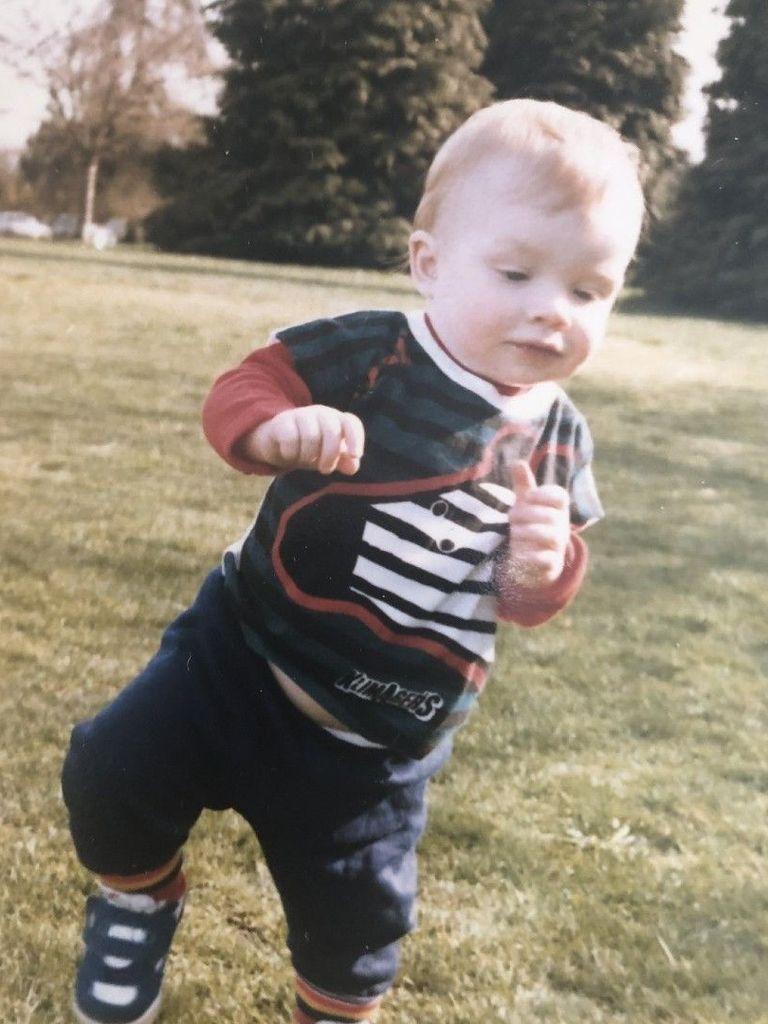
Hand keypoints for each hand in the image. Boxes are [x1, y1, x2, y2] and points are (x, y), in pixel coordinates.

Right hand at [242, 405, 364, 474]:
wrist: (278, 443)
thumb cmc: (310, 449)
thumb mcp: (329, 457)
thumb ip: (344, 461)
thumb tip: (353, 467)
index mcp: (337, 420)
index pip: (352, 423)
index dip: (356, 438)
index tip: (355, 455)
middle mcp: (321, 413)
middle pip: (332, 431)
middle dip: (330, 455)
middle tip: (325, 469)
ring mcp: (301, 415)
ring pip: (310, 436)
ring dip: (308, 456)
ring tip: (304, 460)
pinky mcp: (282, 421)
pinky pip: (290, 439)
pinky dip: (291, 452)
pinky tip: (289, 454)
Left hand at [505, 460, 570, 587]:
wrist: (536, 561)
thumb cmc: (532, 524)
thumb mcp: (526, 504)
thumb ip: (524, 485)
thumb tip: (517, 462)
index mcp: (558, 509)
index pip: (559, 495)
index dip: (541, 494)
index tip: (527, 497)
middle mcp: (562, 526)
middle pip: (550, 515)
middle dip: (526, 514)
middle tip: (512, 516)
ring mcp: (558, 546)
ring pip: (548, 536)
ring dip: (526, 532)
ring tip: (514, 533)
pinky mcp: (552, 566)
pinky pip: (545, 559)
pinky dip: (529, 556)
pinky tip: (517, 553)